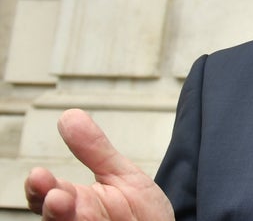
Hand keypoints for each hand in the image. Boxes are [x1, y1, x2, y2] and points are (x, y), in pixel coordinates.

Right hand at [24, 108, 174, 219]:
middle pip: (56, 217)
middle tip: (56, 197)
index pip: (47, 196)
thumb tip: (70, 116)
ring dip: (69, 220)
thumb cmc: (140, 212)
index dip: (40, 188)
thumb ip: (95, 150)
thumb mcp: (121, 174)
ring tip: (67, 205)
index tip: (38, 176)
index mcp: (77, 203)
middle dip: (54, 208)